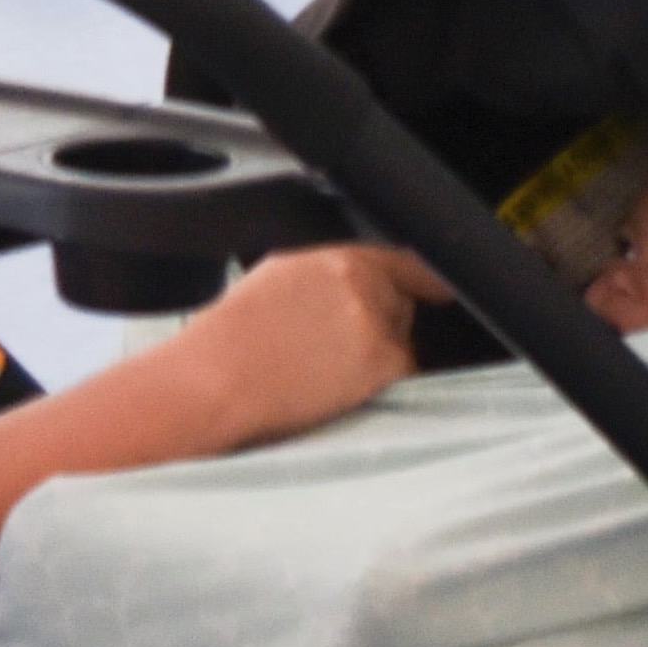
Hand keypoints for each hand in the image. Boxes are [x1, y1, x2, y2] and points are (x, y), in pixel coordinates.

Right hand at [173, 240, 446, 448]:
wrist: (215, 380)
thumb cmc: (229, 340)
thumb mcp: (277, 279)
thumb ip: (324, 277)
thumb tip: (347, 286)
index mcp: (333, 257)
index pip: (402, 260)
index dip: (419, 278)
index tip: (431, 291)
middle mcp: (358, 280)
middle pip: (402, 303)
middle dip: (386, 325)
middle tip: (340, 351)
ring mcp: (373, 319)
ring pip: (402, 339)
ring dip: (380, 356)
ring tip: (327, 373)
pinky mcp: (378, 359)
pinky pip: (400, 372)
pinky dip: (381, 384)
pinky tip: (339, 389)